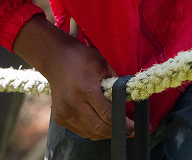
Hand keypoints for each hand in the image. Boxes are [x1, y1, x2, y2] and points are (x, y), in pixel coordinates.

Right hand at [13, 15, 133, 139]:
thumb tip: (131, 98)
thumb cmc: (83, 58)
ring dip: (105, 133)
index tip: (134, 127)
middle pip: (99, 128)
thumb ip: (116, 81)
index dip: (123, 124)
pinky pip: (81, 131)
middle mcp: (73, 103)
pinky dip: (92, 130)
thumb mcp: (103, 63)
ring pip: (90, 133)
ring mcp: (64, 112)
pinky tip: (100, 123)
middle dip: (117, 132)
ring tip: (117, 128)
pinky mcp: (59, 118)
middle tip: (130, 132)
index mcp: (85, 88)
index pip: (107, 114)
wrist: (56, 59)